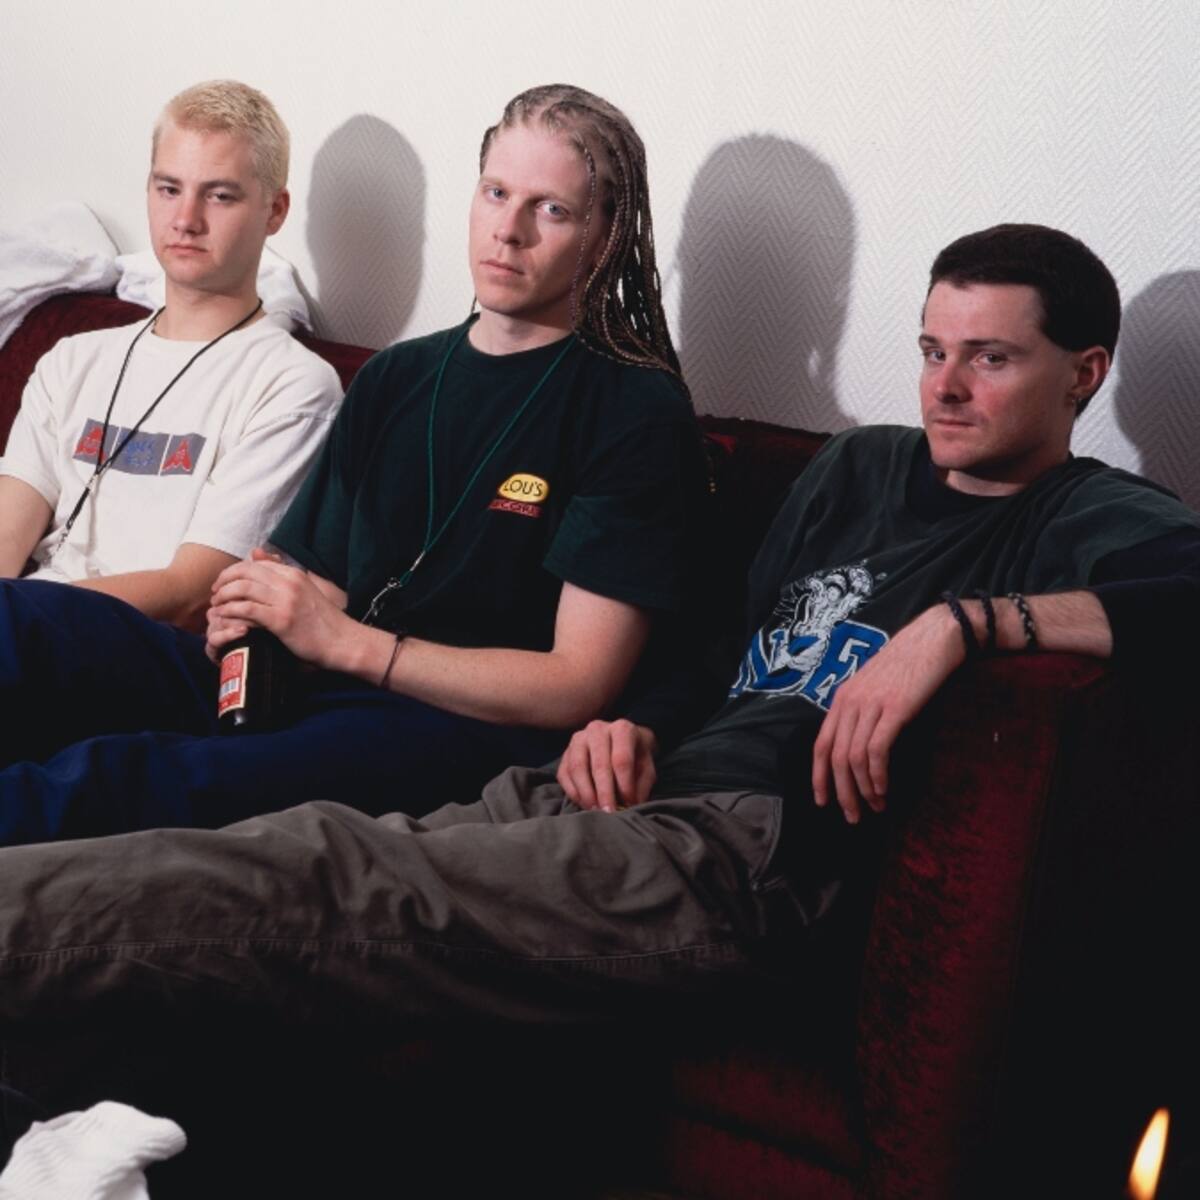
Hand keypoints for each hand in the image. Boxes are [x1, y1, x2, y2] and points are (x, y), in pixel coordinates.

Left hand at [206, 548, 355, 668]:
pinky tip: (224, 618)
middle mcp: (289, 582)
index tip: (223, 585)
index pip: (254, 564)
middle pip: (244, 572)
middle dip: (223, 582)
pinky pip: (247, 609)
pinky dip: (231, 612)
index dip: (233, 572)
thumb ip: (281, 574)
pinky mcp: (281, 620)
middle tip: (214, 595)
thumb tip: (256, 553)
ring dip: (223, 597)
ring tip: (216, 608)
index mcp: (294, 573)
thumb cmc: (323, 620)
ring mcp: (285, 600)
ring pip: (242, 589)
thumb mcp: (304, 591)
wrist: (342, 641)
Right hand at [557, 719, 657, 812]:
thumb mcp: (646, 768)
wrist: (622, 742)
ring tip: (596, 810)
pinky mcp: (566, 752)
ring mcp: (578, 739)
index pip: (621, 759)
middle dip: (604, 792)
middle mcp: (597, 729)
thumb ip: (641, 786)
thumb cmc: (636, 756)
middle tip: (609, 812)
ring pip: (577, 767)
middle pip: (599, 763)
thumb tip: (630, 805)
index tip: (628, 803)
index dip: (624, 784)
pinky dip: (573, 792)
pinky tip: (584, 804)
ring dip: (586, 793)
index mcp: (622, 729)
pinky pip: (564, 773)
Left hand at [811, 604, 964, 823]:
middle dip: (842, 792)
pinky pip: (877, 751)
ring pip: (854, 758)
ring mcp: (871, 705)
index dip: (819, 777)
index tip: (823, 801)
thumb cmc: (907, 664)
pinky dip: (877, 775)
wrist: (933, 639)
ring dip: (863, 789)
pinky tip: (883, 789)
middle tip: (852, 816)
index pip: (820, 744)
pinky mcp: (895, 709)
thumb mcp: (873, 686)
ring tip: (875, 807)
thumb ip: (861, 712)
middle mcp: (851, 702)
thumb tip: (856, 747)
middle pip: (835, 757)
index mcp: (842, 698)